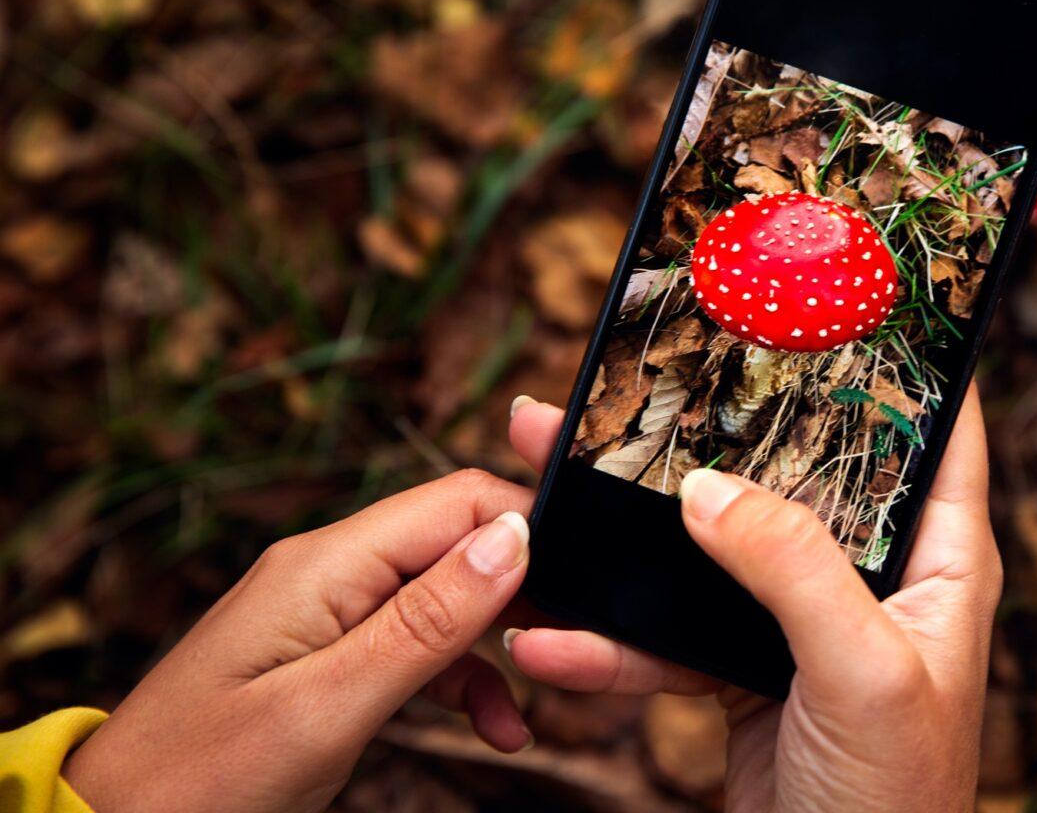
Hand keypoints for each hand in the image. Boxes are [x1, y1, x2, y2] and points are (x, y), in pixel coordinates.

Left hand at [63, 470, 534, 812]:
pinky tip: (492, 727)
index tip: (588, 581)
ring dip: (497, 648)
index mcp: (326, 563)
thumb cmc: (200, 783)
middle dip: (524, 591)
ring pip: (447, 599)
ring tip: (527, 711)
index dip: (531, 528)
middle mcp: (330, 572)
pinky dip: (462, 680)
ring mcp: (328, 613)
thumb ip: (426, 623)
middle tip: (573, 650)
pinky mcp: (329, 656)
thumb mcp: (327, 708)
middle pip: (458, 544)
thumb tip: (516, 538)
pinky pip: (417, 646)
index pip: (457, 501)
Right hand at [506, 385, 1001, 812]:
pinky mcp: (740, 668)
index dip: (898, 351)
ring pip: (707, 544)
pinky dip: (609, 638)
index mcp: (940, 557)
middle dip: (709, 422)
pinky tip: (551, 639)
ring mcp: (800, 620)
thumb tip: (705, 489)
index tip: (837, 281)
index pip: (934, 424)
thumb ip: (792, 570)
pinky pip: (666, 630)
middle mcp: (873, 575)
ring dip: (625, 525)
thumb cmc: (897, 802)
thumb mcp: (862, 671)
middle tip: (633, 368)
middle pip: (788, 468)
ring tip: (543, 476)